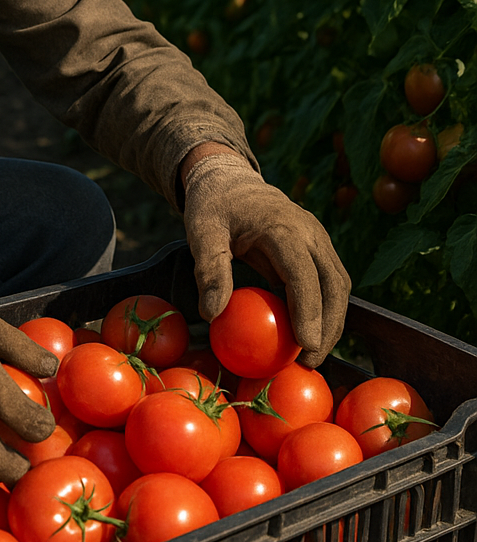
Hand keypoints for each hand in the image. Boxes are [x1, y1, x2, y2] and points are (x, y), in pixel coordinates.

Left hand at [181, 153, 350, 366]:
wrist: (228, 179)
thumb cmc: (213, 206)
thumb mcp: (201, 232)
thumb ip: (209, 270)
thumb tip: (212, 314)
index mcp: (281, 226)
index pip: (303, 274)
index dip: (309, 311)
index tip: (307, 346)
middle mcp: (309, 230)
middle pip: (333, 283)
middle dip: (329, 325)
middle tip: (310, 362)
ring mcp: (317, 237)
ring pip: (338, 284)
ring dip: (332, 320)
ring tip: (312, 355)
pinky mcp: (317, 246)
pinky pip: (330, 280)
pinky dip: (326, 307)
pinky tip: (310, 333)